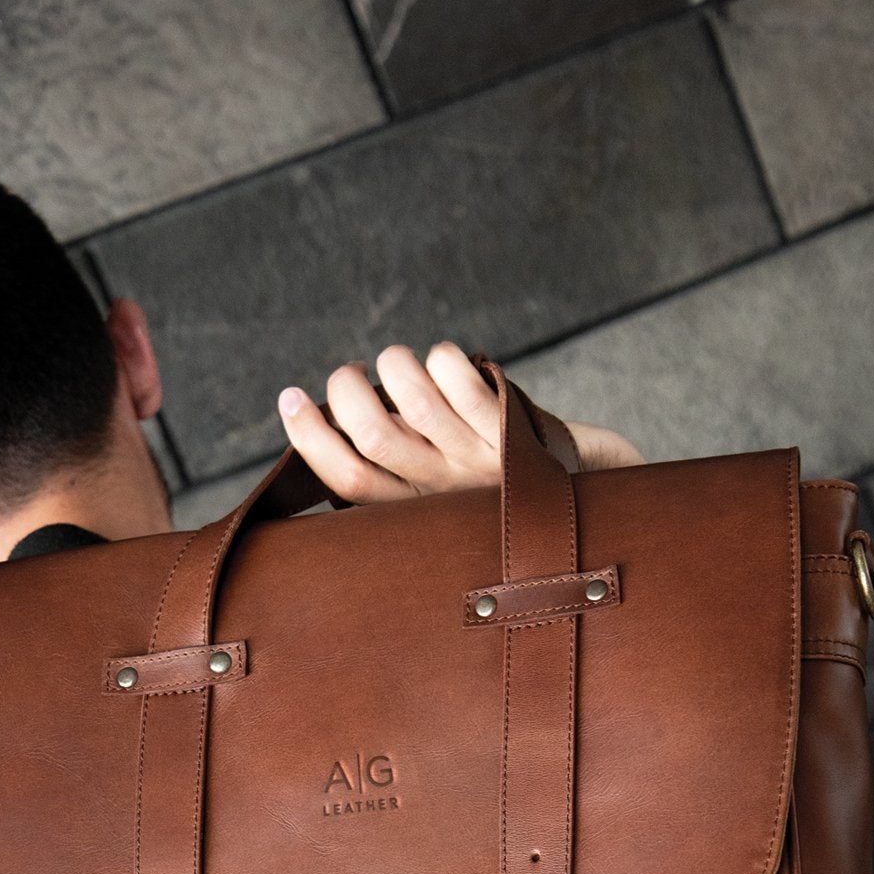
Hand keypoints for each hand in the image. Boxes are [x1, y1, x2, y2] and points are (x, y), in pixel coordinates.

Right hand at [277, 342, 643, 503]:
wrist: (584, 503)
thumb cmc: (496, 494)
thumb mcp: (439, 503)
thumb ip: (391, 475)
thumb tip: (327, 426)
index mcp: (414, 516)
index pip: (345, 480)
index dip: (308, 437)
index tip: (289, 398)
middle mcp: (442, 492)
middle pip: (371, 432)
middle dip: (346, 389)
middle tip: (351, 377)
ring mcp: (477, 458)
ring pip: (413, 396)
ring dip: (395, 365)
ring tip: (400, 365)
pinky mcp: (509, 426)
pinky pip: (458, 375)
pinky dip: (440, 357)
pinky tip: (444, 363)